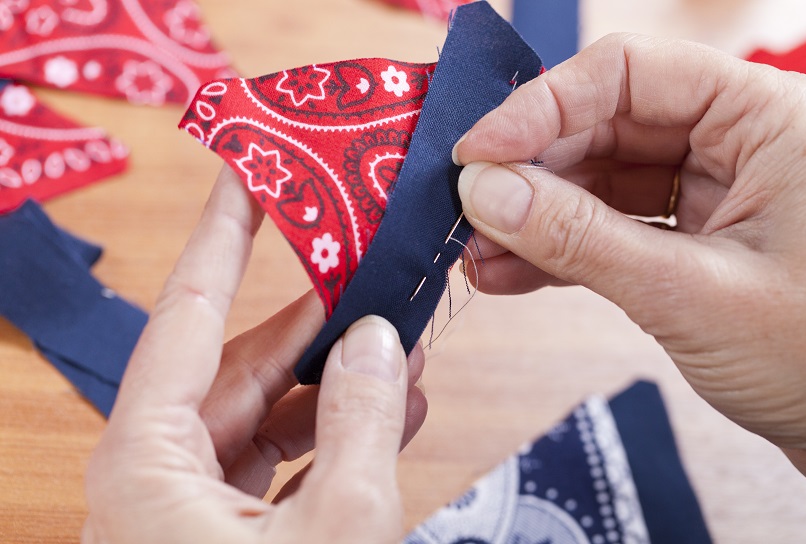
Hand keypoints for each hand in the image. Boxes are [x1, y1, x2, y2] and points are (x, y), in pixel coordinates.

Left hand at [83, 167, 427, 542]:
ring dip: (334, 388)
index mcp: (143, 464)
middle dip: (313, 326)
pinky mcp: (219, 538)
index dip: (222, 233)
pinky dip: (329, 440)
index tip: (246, 172)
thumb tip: (377, 343)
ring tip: (400, 352)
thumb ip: (361, 423)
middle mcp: (151, 479)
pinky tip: (389, 414)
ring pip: (261, 419)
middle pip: (235, 368)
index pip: (187, 313)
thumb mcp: (338, 527)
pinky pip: (274, 467)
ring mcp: (183, 512)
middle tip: (362, 274)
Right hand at [453, 34, 805, 479]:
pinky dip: (560, 253)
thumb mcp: (691, 294)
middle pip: (605, 127)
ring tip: (476, 254)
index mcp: (765, 118)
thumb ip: (580, 240)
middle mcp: (737, 142)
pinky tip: (508, 274)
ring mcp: (713, 194)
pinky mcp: (692, 244)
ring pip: (600, 183)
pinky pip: (611, 231)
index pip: (630, 74)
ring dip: (534, 218)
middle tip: (466, 211)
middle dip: (529, 173)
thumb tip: (484, 193)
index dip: (541, 107)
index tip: (476, 155)